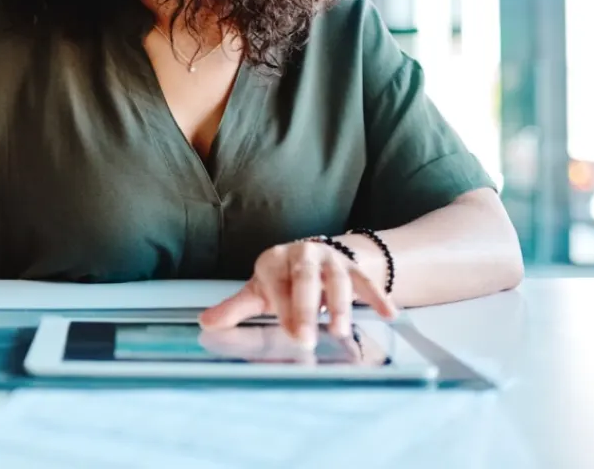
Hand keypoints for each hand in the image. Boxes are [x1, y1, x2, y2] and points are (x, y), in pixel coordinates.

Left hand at [198, 240, 398, 346]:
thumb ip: (235, 309)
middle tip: (308, 338)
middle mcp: (301, 254)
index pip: (277, 286)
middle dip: (306, 309)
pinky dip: (378, 296)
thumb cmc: (282, 281)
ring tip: (340, 331)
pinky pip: (367, 281)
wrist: (315, 258)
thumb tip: (205, 324)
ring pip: (337, 279)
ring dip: (339, 305)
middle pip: (305, 279)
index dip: (284, 310)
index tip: (291, 336)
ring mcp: (330, 259)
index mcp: (273, 261)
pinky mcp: (353, 266)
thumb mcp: (259, 292)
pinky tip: (388, 315)